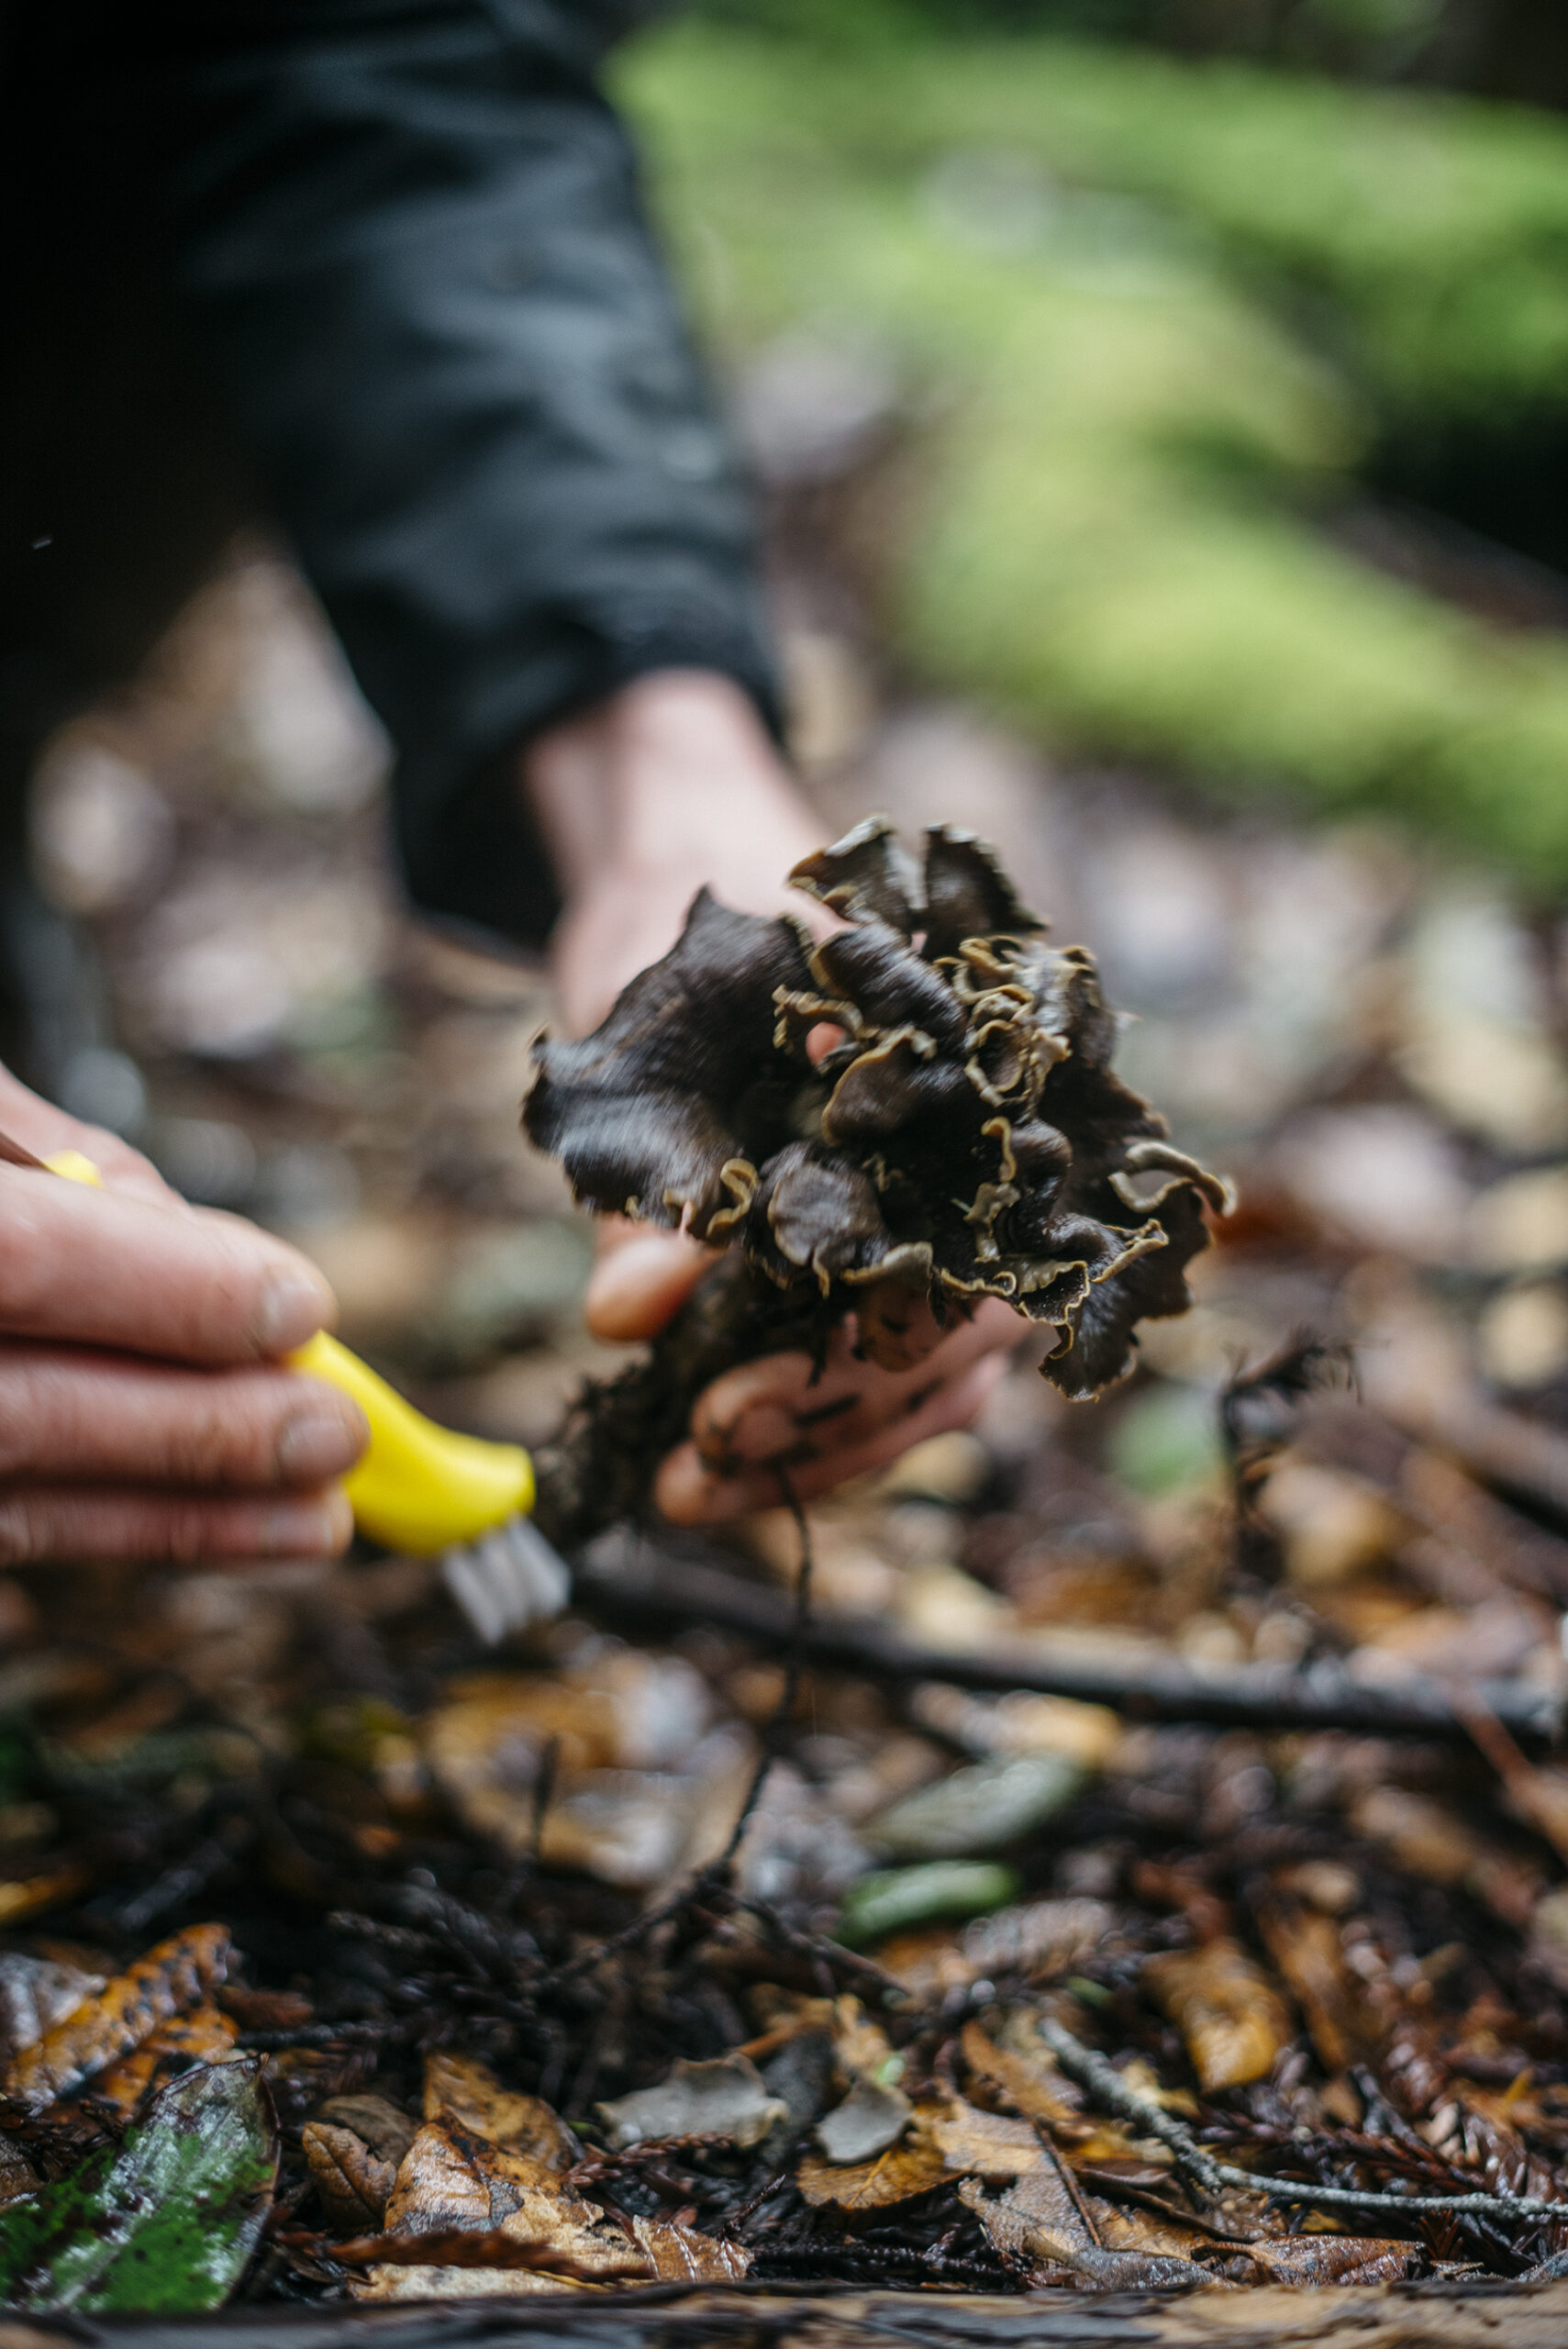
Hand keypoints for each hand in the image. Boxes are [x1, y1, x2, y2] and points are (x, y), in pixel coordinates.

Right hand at [0, 1067, 366, 1563]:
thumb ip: (30, 1151)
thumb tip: (173, 1226)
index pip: (17, 1260)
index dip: (166, 1290)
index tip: (297, 1305)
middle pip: (18, 1414)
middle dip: (193, 1429)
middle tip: (335, 1432)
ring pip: (3, 1511)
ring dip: (167, 1516)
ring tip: (310, 1518)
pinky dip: (84, 1534)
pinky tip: (196, 1528)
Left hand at [523, 670, 1024, 1522]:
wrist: (694, 859)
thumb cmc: (695, 925)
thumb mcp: (660, 1042)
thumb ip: (652, 1184)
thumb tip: (628, 1318)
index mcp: (975, 1093)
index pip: (956, 1272)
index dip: (852, 1365)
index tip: (729, 1412)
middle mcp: (990, 1163)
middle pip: (953, 1350)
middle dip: (824, 1427)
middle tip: (694, 1466)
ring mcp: (951, 1211)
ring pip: (928, 1376)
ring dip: (818, 1449)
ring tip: (688, 1490)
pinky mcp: (891, 1246)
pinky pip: (887, 1361)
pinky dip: (812, 1421)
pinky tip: (721, 1461)